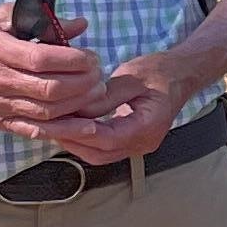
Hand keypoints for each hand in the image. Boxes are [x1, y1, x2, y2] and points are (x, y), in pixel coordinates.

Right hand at [0, 5, 117, 136]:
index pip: (41, 59)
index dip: (73, 60)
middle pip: (48, 89)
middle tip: (99, 75)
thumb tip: (81, 24)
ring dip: (78, 105)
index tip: (91, 56)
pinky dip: (63, 130)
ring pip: (46, 112)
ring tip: (97, 93)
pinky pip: (34, 131)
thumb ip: (42, 20)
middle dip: (82, 83)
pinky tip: (86, 125)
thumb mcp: (4, 16)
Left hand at [49, 50, 191, 166]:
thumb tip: (78, 109)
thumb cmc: (160, 72)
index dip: (77, 132)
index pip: (106, 138)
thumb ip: (106, 95)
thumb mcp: (132, 76)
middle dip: (70, 141)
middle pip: (99, 154)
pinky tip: (69, 126)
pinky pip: (104, 149)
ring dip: (74, 143)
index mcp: (148, 127)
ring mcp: (138, 146)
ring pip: (99, 155)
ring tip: (52, 126)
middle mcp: (143, 144)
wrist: (182, 75)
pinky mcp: (131, 142)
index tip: (53, 122)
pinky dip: (84, 140)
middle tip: (44, 126)